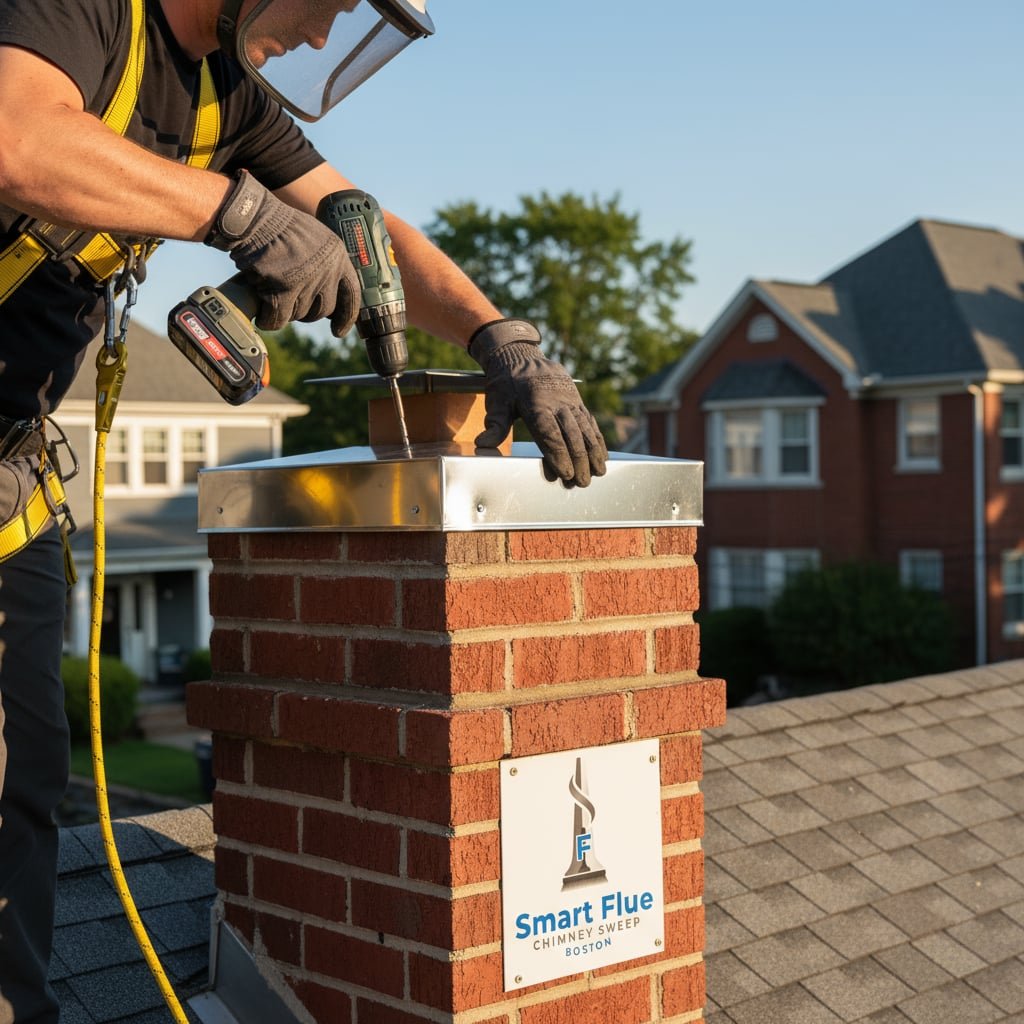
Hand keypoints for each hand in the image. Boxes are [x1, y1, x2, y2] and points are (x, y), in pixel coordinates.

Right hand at [206, 170, 358, 334]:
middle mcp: (327, 270)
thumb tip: (328, 294)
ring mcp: (306, 281)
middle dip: (307, 312)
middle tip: (289, 301)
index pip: (352, 294)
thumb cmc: (279, 227)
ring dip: (285, 310)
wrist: (253, 217)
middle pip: (323, 310)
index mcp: (338, 256)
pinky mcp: (283, 289)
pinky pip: (278, 319)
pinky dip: (269, 319)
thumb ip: (326, 264)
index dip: (346, 317)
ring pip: (300, 315)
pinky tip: (263, 314)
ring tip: (271, 292)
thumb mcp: (315, 239)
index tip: (339, 331)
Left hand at [470, 319, 607, 486]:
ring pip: (585, 429)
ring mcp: (570, 401)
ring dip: (593, 452)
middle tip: (582, 482)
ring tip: (599, 472)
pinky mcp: (577, 400)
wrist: (521, 356)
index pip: (550, 434)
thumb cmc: (506, 383)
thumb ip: (495, 425)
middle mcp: (557, 403)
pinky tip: (602, 454)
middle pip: (572, 435)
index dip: (559, 455)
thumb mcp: (497, 401)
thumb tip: (483, 444)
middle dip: (579, 460)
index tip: (565, 473)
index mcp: (536, 404)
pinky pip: (590, 421)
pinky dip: (597, 439)